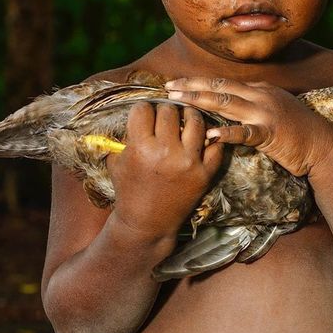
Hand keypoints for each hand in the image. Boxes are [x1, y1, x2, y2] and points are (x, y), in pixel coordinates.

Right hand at [106, 102, 223, 237]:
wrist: (147, 224)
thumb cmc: (129, 191)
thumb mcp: (117, 162)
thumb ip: (124, 136)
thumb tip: (137, 112)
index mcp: (140, 148)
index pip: (144, 109)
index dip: (142, 109)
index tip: (144, 115)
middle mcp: (166, 152)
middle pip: (170, 110)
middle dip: (165, 110)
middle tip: (164, 118)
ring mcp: (188, 162)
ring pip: (195, 120)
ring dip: (189, 116)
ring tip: (185, 120)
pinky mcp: (205, 173)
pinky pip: (215, 144)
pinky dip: (209, 138)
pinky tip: (201, 138)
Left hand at [165, 78, 332, 176]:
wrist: (323, 144)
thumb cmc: (297, 130)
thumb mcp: (272, 109)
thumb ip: (250, 105)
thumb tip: (226, 105)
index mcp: (259, 89)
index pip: (222, 82)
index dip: (197, 82)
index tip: (175, 83)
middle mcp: (260, 95)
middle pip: (219, 86)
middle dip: (192, 86)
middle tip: (168, 87)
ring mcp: (265, 113)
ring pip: (227, 103)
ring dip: (200, 101)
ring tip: (179, 101)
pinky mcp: (271, 133)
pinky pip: (245, 132)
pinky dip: (226, 133)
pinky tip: (210, 135)